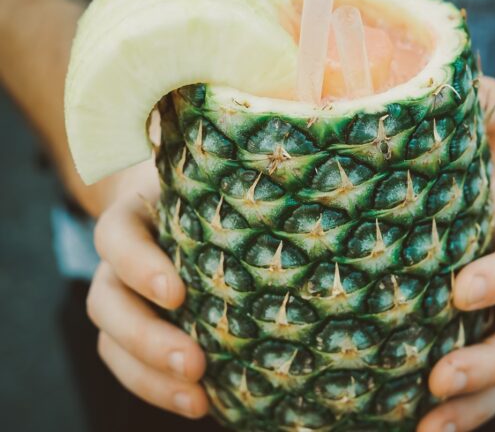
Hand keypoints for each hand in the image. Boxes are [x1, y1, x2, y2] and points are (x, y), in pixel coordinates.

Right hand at [85, 161, 208, 418]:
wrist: (186, 203)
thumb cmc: (211, 191)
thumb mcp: (214, 182)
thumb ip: (233, 190)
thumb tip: (296, 206)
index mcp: (134, 216)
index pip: (117, 236)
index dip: (139, 266)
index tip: (177, 294)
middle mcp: (119, 260)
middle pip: (106, 300)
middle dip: (146, 339)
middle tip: (194, 363)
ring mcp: (124, 295)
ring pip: (111, 341)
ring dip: (151, 376)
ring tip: (195, 399)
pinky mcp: (137, 327)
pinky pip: (132, 365)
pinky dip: (160, 388)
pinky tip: (200, 403)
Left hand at [418, 77, 494, 431]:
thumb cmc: (494, 139)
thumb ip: (485, 93)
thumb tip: (446, 64)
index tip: (459, 288)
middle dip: (491, 367)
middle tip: (440, 381)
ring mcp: (491, 309)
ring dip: (471, 406)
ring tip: (423, 431)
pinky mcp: (458, 322)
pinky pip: (464, 374)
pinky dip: (445, 406)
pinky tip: (401, 422)